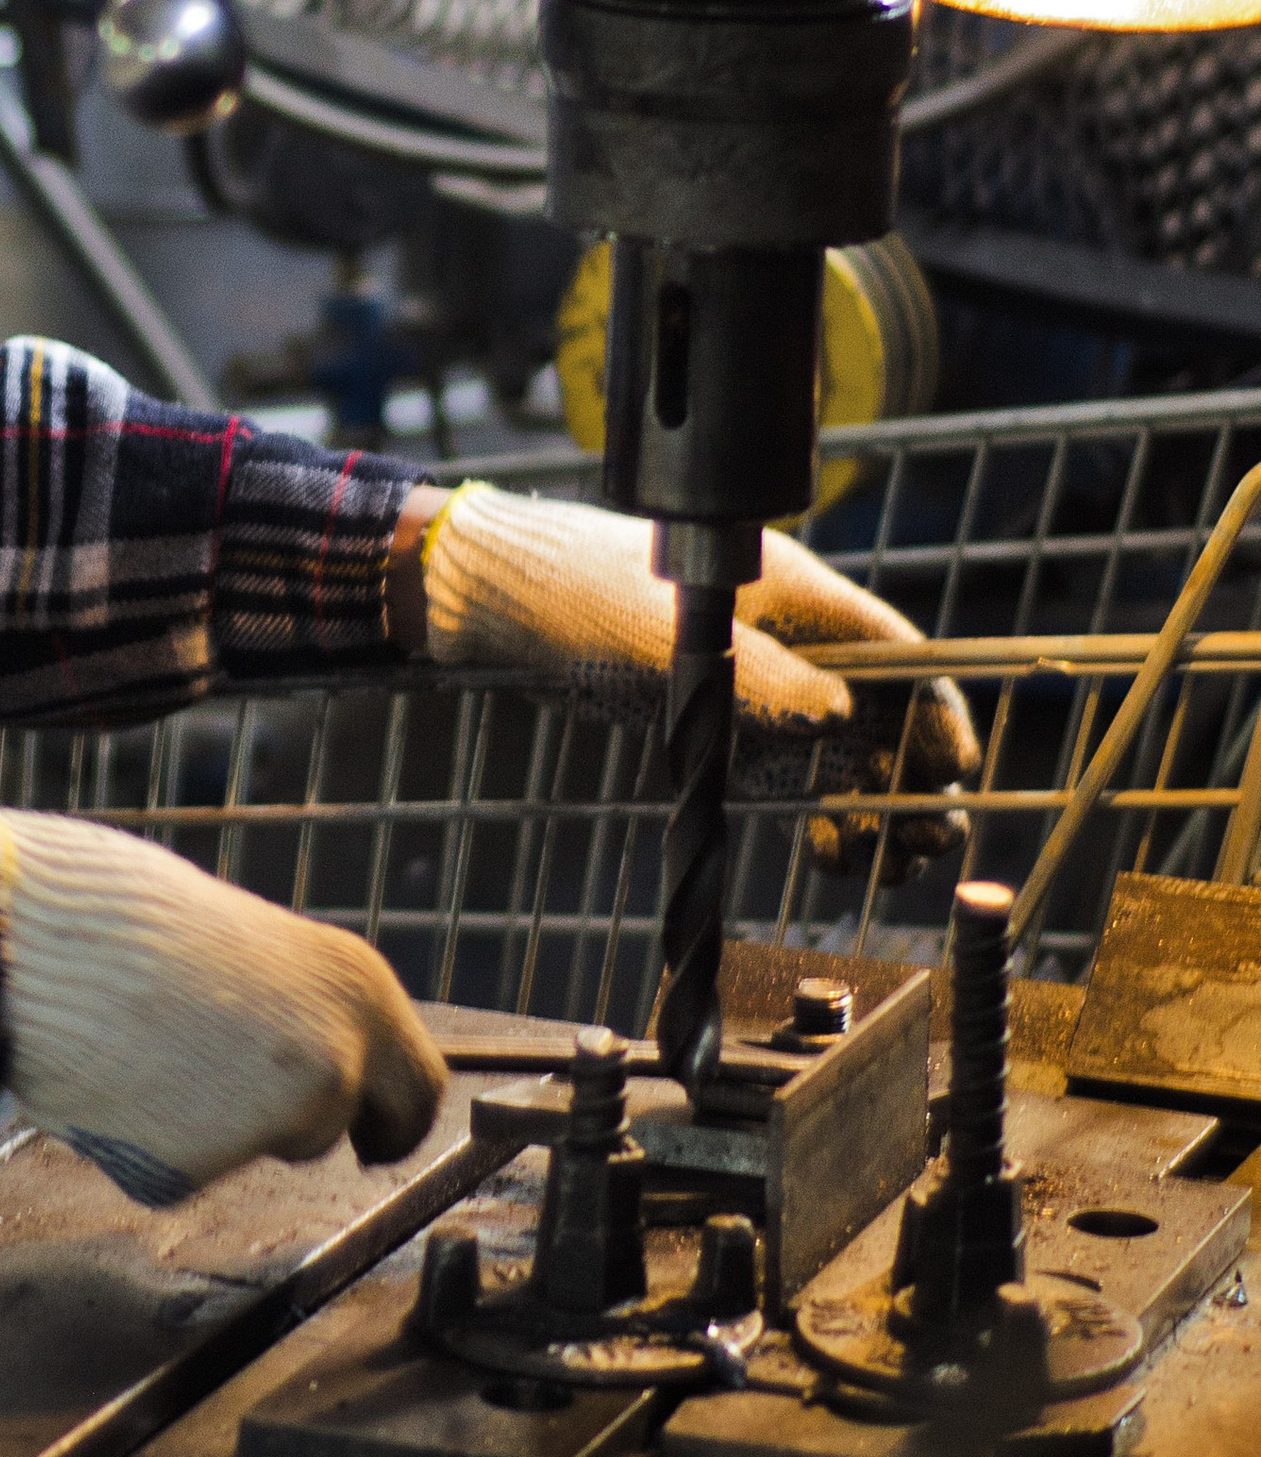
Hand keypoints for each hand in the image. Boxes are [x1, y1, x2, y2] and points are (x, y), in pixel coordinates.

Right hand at [0, 808, 446, 1203]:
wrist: (40, 940)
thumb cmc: (129, 921)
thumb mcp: (252, 944)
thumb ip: (295, 1005)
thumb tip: (297, 1052)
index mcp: (359, 988)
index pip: (419, 1088)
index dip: (393, 1119)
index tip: (373, 1135)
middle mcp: (336, 1060)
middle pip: (345, 1131)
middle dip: (313, 1134)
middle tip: (259, 1119)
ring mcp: (273, 1122)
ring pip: (257, 1145)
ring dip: (216, 1121)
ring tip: (147, 1048)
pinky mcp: (198, 1170)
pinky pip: (178, 1169)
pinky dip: (147, 1142)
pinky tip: (113, 1082)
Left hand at [407, 484, 979, 869]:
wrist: (504, 602)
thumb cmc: (583, 592)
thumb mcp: (668, 634)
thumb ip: (756, 677)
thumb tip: (839, 721)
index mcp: (799, 599)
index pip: (897, 654)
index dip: (934, 710)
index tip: (952, 767)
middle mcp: (797, 646)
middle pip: (887, 714)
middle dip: (917, 777)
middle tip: (927, 841)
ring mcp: (767, 690)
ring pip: (851, 755)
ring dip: (880, 808)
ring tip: (889, 864)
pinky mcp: (731, 730)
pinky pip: (800, 778)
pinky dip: (825, 817)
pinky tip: (832, 856)